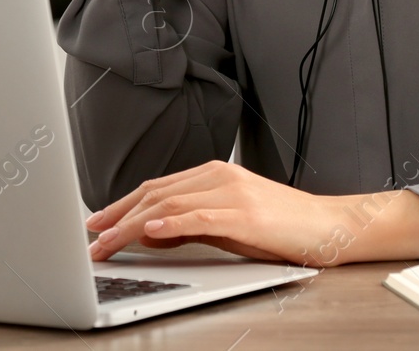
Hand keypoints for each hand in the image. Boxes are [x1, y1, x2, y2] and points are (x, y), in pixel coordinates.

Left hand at [84, 159, 418, 267]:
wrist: (329, 226)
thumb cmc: (282, 228)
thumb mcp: (229, 224)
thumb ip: (191, 223)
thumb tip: (150, 232)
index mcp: (214, 176)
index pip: (156, 188)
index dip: (121, 205)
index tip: (95, 223)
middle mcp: (219, 177)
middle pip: (156, 193)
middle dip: (116, 216)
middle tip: (89, 237)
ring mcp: (232, 192)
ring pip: (169, 204)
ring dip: (131, 225)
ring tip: (106, 242)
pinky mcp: (245, 213)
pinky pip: (200, 217)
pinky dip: (171, 224)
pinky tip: (148, 232)